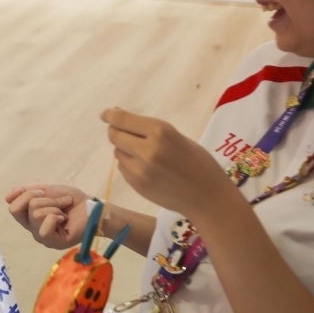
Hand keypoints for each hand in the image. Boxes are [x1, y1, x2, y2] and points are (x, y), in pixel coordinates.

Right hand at [5, 184, 89, 249]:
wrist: (92, 206)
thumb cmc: (71, 200)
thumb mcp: (46, 190)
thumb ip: (26, 192)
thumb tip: (6, 198)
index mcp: (30, 217)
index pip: (13, 207)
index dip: (26, 195)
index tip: (42, 191)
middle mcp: (34, 229)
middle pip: (24, 208)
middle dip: (44, 199)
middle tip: (60, 203)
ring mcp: (43, 237)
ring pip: (35, 214)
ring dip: (54, 206)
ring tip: (65, 211)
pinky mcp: (54, 243)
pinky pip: (44, 228)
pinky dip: (55, 217)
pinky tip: (64, 220)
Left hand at [102, 107, 230, 216]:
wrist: (208, 198)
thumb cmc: (199, 163)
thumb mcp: (177, 138)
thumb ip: (149, 129)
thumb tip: (120, 116)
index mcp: (160, 131)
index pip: (122, 119)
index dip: (110, 115)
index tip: (105, 114)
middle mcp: (146, 149)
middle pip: (114, 135)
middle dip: (116, 132)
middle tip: (124, 133)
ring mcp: (139, 169)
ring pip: (117, 152)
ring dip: (124, 150)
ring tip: (144, 155)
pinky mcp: (137, 185)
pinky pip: (123, 168)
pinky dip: (129, 165)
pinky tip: (146, 169)